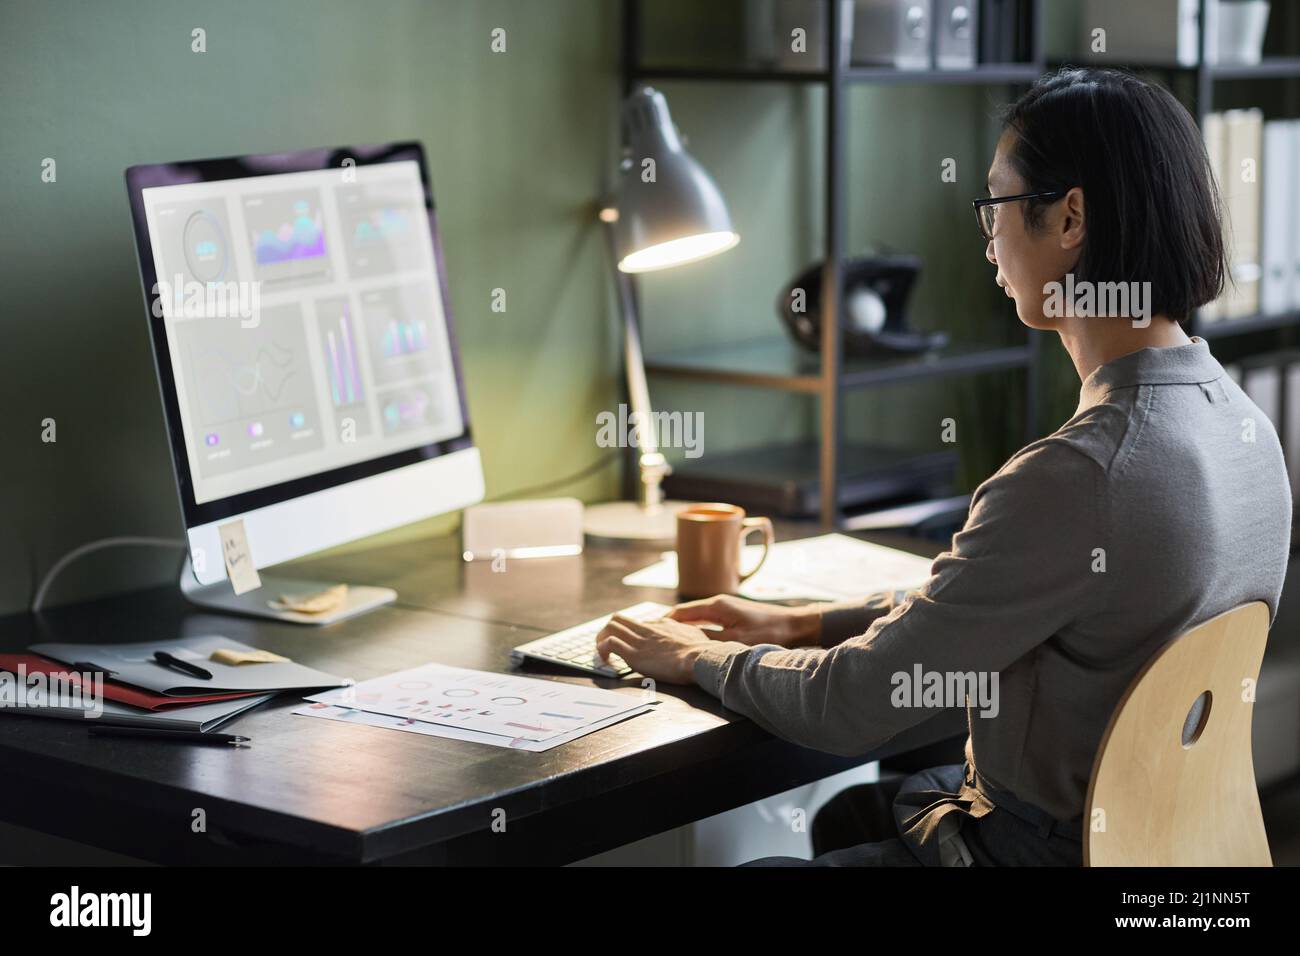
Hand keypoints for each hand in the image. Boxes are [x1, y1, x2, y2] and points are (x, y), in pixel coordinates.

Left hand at [595, 614, 713, 684]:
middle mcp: (647, 629)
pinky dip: (602, 650)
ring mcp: (639, 640)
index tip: (630, 644)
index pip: (638, 623)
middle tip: (608, 645)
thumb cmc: (701, 651)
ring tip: (603, 653)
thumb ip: (685, 634)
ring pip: (610, 628)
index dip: (631, 634)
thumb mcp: (695, 635)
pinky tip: (606, 660)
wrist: (699, 658)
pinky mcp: (633, 654)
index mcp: (661, 624)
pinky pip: (609, 644)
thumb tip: (687, 634)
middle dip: (609, 631)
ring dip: (602, 639)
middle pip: (618, 619)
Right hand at [667, 594, 820, 647]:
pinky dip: (696, 629)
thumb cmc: (769, 633)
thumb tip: (685, 644)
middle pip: (686, 614)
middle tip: (653, 638)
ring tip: (667, 640)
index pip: (680, 612)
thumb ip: (709, 642)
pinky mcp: (734, 615)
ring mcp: (727, 607)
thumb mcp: (736, 642)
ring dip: (682, 628)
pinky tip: (693, 640)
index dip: (662, 623)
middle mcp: (718, 603)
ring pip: (696, 618)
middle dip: (669, 625)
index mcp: (715, 606)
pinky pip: (707, 621)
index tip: (648, 632)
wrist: (796, 625)